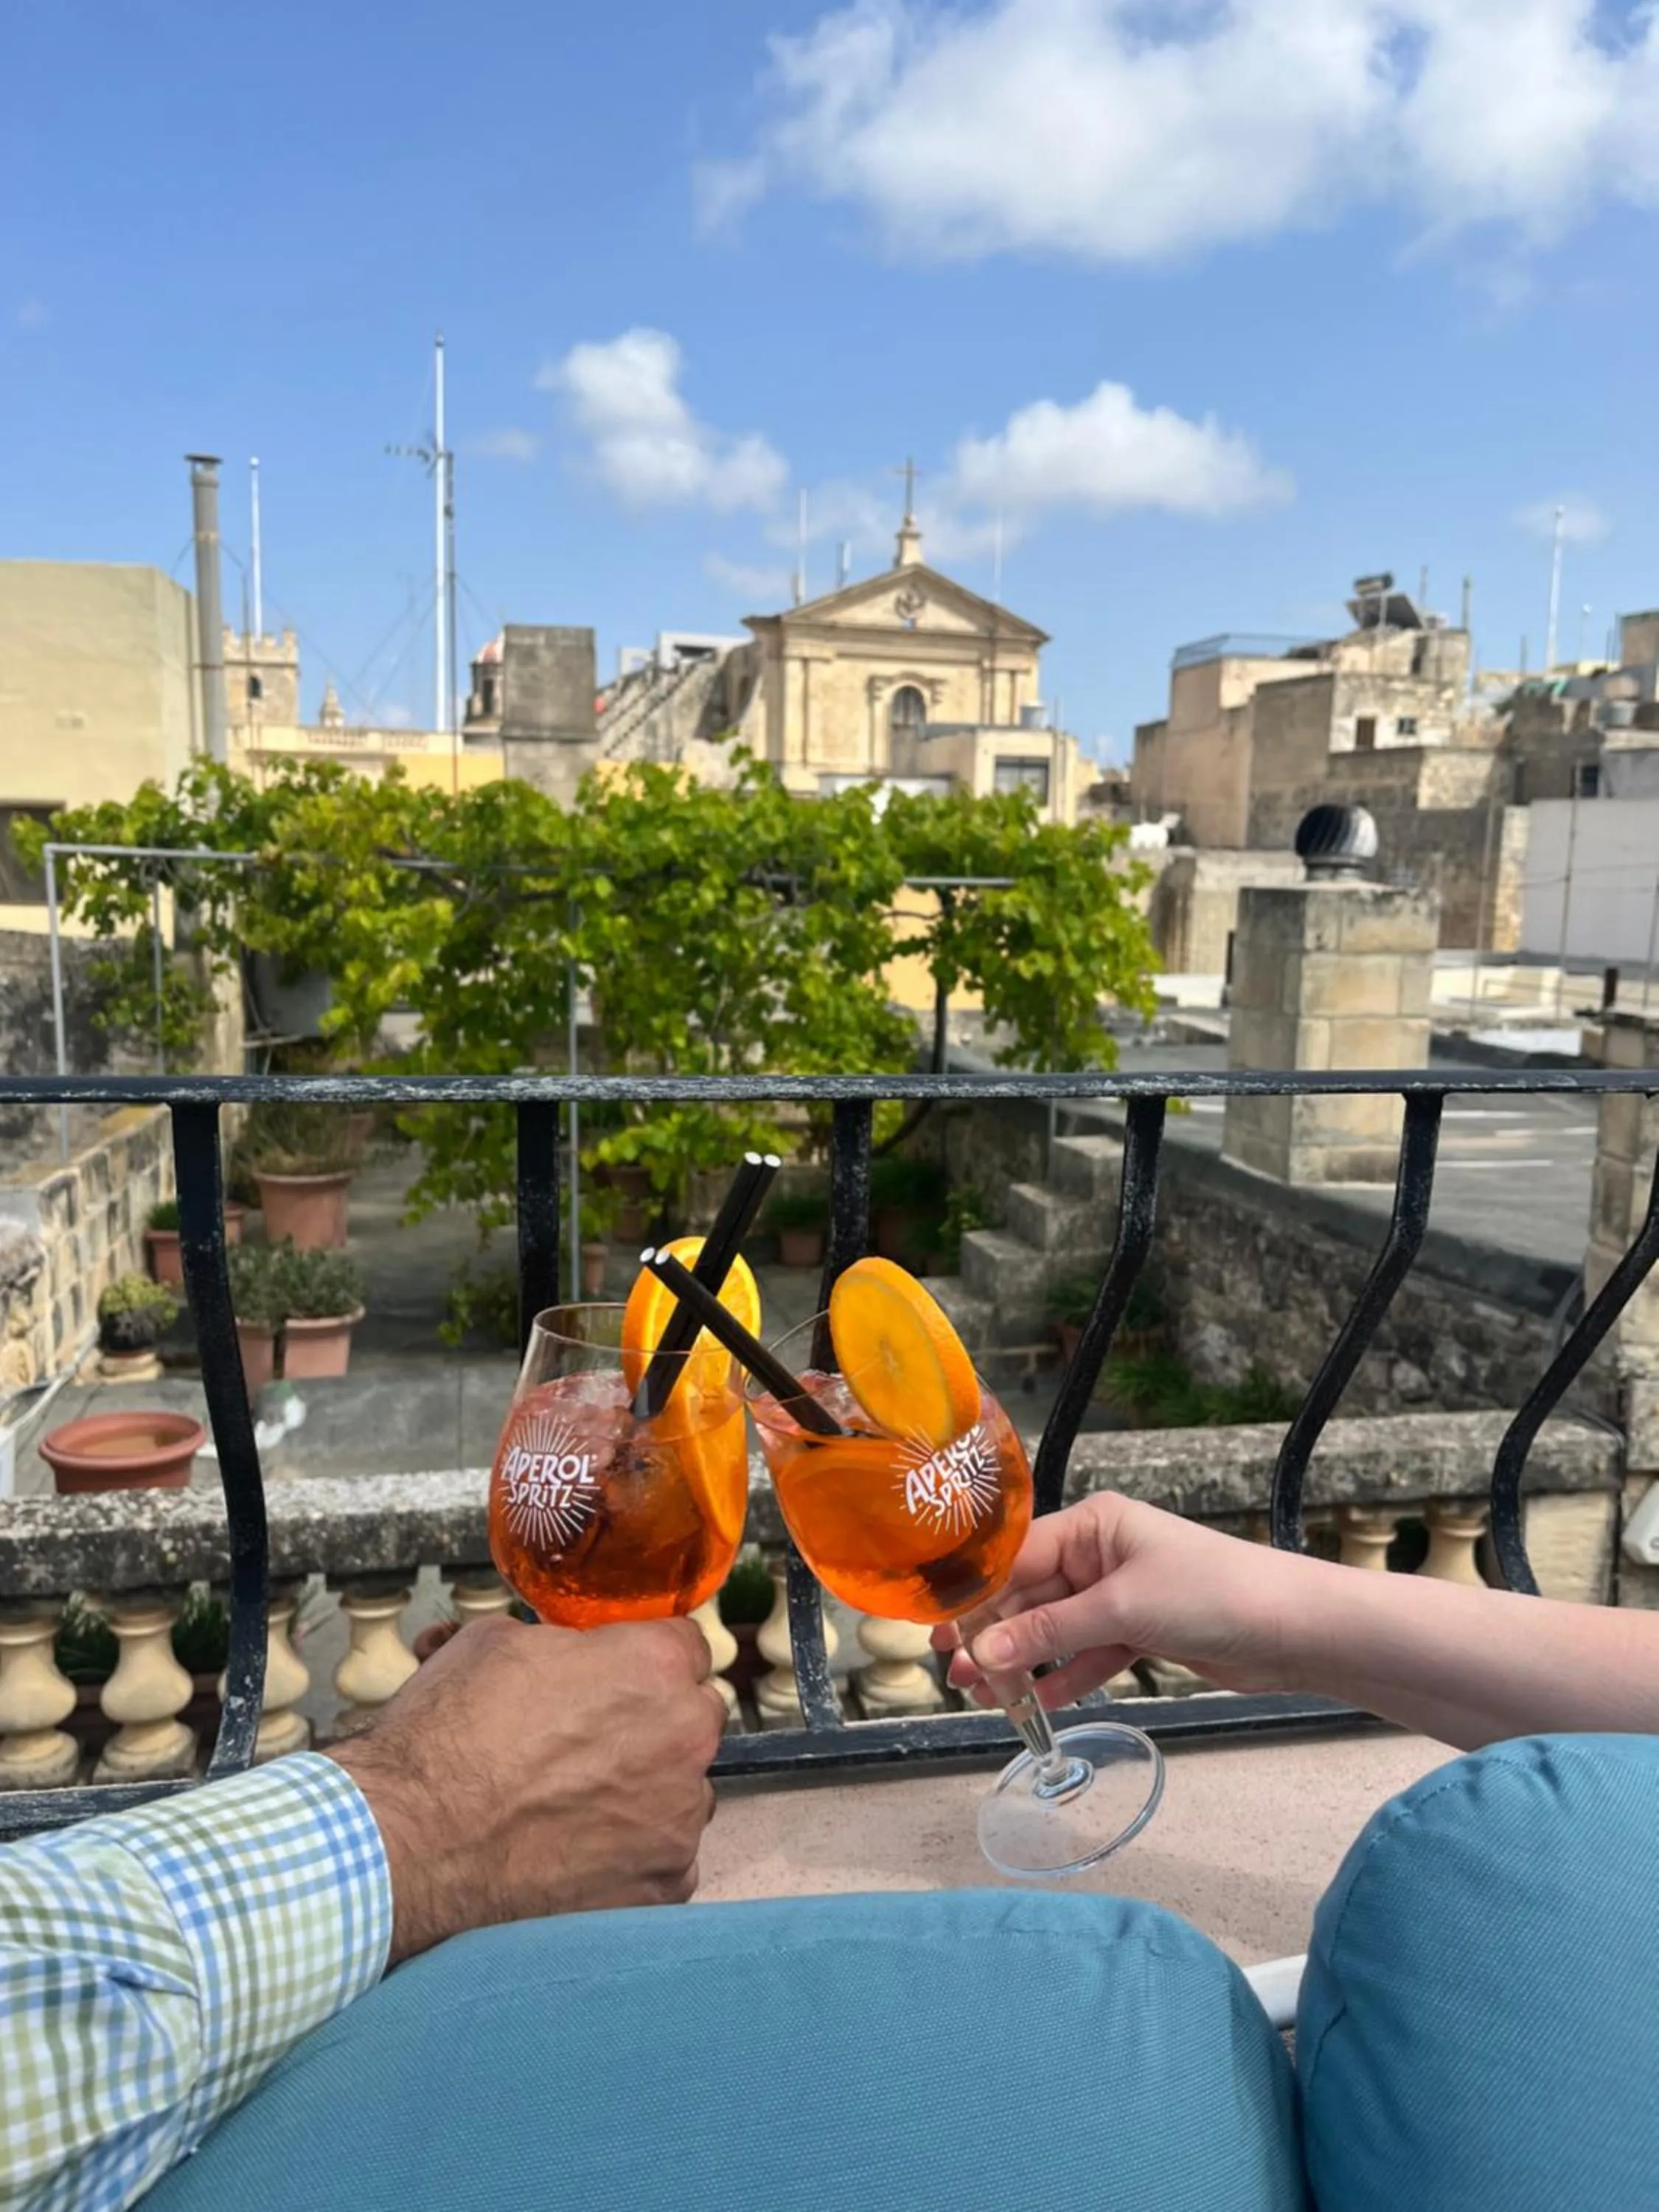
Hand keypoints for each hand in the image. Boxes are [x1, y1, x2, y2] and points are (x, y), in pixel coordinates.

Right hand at [330, 1614, 726, 1964]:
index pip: (686, 1644)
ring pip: (683, 1792)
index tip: (619, 1675)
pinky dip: (633, 1857)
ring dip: (647, 1792)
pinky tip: (581, 1854)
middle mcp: (685, 1739)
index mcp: (654, 1667)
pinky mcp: (661, 1888)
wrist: (411, 1843)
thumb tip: (560, 1649)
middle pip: (693, 1717)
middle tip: (591, 1740)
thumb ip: (557, 1642)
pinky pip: (666, 1861)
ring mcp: (678, 1820)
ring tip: (576, 1804)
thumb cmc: (449, 1736)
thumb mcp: (494, 1642)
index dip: (647, 1657)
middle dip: (653, 1722)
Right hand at [935, 1492, 1300, 1709]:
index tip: (940, 1628)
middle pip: (1030, 1595)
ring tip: (983, 1695)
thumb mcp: (1122, 1610)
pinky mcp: (1140, 1632)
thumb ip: (1050, 1633)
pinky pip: (1087, 1655)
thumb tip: (984, 1652)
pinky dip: (1063, 1678)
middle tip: (955, 1671)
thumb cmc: (1211, 1594)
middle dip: (994, 1633)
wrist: (1292, 1630)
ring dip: (1022, 1661)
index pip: (1017, 1556)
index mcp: (1094, 1526)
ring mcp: (1120, 1595)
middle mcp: (1101, 1554)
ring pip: (1055, 1630)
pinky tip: (1035, 1704)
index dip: (976, 1593)